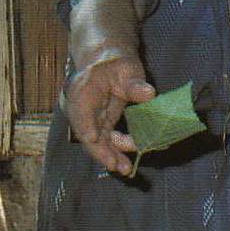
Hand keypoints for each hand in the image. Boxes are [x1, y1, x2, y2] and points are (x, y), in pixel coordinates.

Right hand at [64, 54, 154, 175]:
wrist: (109, 61)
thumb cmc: (117, 63)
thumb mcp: (127, 68)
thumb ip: (135, 83)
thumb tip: (149, 94)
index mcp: (83, 90)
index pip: (81, 111)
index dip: (86, 126)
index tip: (94, 138)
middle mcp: (80, 107)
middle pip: (87, 132)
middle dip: (101, 151)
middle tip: (117, 166)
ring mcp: (89, 117)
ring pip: (96, 140)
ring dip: (110, 155)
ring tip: (125, 169)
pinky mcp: (99, 123)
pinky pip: (105, 139)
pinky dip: (116, 149)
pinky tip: (126, 161)